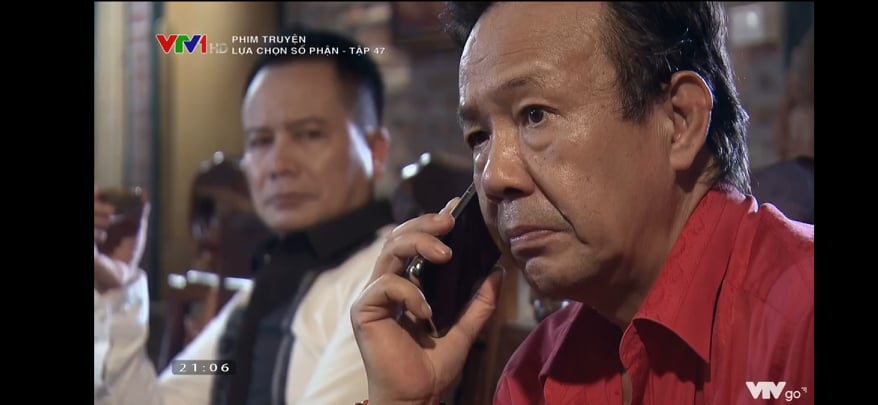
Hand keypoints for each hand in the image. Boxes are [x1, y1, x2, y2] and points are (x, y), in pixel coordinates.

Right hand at [94, 185, 150, 292]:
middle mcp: (92, 228)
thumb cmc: (127, 252)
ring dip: (95, 216)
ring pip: (87, 219)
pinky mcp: (89, 251)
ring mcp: (90, 240)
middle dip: (96, 205)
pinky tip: (102, 236)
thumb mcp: (135, 230)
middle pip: (88, 207)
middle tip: (112, 210)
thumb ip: (139, 212)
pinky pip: (88, 234)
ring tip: (108, 222)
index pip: (93, 200)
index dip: (94, 194)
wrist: (125, 274)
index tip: (100, 190)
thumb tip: (144, 193)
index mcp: (98, 220)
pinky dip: (93, 232)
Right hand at [351, 199, 504, 404]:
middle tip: (450, 220)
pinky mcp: (364, 311)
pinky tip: (427, 312)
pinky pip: (386, 286)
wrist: (417, 399)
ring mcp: (375, 296)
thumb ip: (480, 302)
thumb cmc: (433, 368)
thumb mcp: (466, 329)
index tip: (456, 207)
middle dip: (425, 223)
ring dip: (419, 243)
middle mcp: (389, 285)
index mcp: (409, 284)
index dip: (433, 221)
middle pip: (399, 237)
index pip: (417, 242)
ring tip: (445, 254)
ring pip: (390, 250)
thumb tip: (499, 272)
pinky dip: (410, 293)